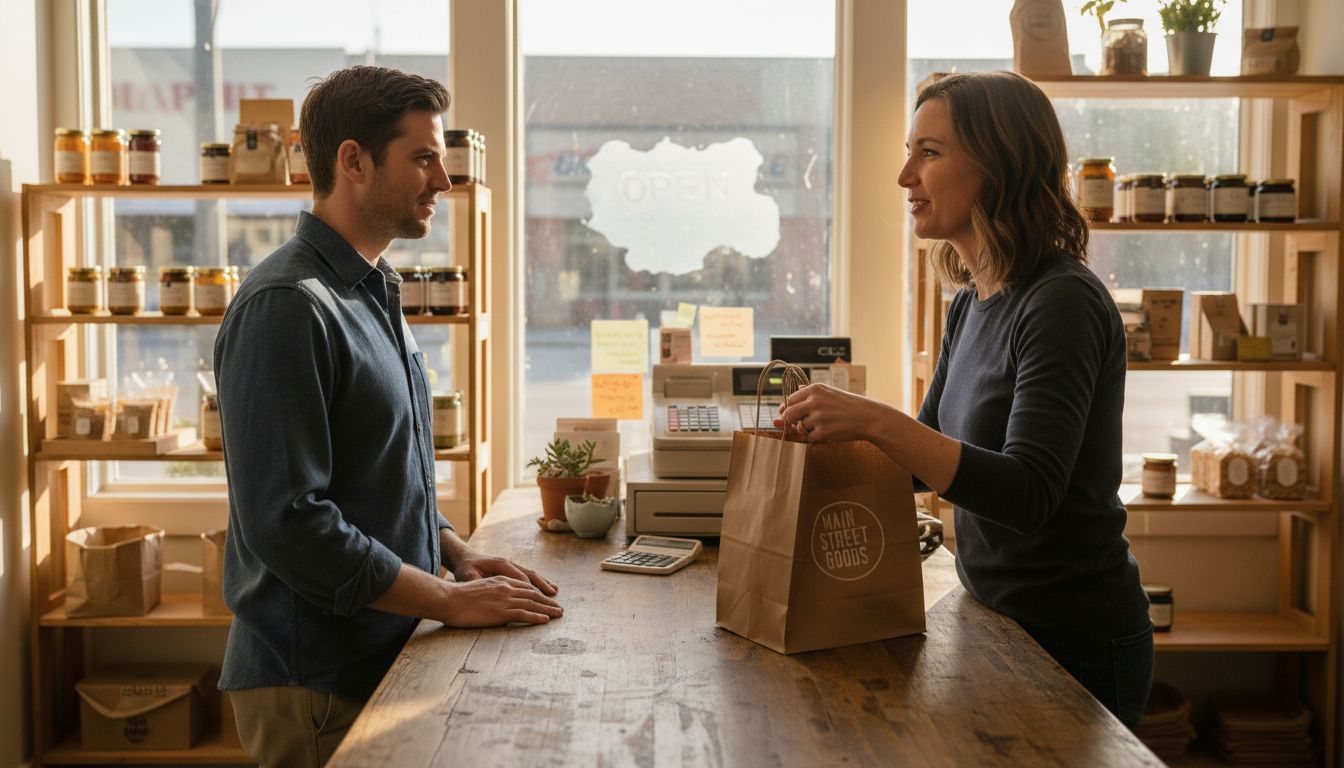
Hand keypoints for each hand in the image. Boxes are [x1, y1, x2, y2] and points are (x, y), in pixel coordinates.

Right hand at [438, 575, 562, 627]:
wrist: (448, 599)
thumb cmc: (457, 597)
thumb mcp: (477, 589)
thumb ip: (490, 593)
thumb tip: (495, 601)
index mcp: (499, 581)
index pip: (524, 586)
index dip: (537, 592)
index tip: (546, 598)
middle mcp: (505, 587)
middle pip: (532, 594)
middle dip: (547, 601)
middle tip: (558, 608)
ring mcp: (504, 599)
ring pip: (532, 603)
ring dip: (548, 609)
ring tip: (558, 614)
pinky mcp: (501, 612)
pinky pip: (524, 614)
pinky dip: (537, 617)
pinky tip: (545, 621)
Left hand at [451, 551, 558, 596]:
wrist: (464, 558)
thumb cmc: (465, 569)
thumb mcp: (468, 576)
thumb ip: (478, 583)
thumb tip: (485, 591)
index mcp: (501, 564)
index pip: (521, 578)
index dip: (531, 591)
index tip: (539, 603)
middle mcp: (510, 564)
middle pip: (530, 576)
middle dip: (542, 588)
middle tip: (553, 600)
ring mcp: (512, 566)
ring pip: (532, 575)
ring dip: (543, 584)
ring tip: (555, 592)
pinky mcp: (512, 570)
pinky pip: (528, 576)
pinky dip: (538, 582)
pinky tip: (547, 588)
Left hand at [774, 383, 880, 442]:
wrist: (868, 417)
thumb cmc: (847, 406)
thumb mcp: (828, 393)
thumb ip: (807, 396)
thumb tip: (786, 404)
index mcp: (814, 389)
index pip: (789, 400)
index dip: (788, 409)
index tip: (790, 414)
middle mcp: (814, 401)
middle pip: (789, 415)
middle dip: (793, 422)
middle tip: (804, 424)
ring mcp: (818, 417)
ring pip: (801, 428)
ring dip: (810, 430)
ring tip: (827, 424)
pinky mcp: (823, 431)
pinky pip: (809, 438)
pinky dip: (817, 438)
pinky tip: (830, 432)